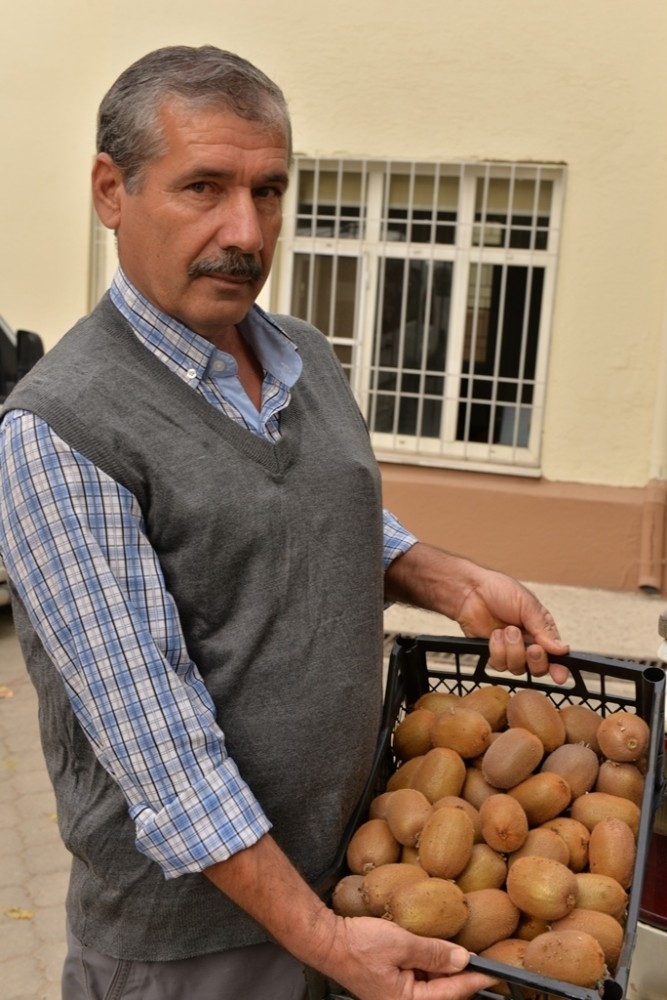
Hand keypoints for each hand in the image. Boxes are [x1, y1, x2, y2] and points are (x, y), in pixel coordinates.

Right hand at [321, 915, 497, 999]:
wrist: (329, 941)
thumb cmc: (359, 944)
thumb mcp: (401, 944)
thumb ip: (433, 952)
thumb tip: (462, 958)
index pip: (451, 992)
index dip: (473, 980)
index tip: (493, 972)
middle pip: (442, 992)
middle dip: (459, 976)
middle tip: (480, 959)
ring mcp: (396, 996)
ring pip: (431, 986)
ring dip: (443, 969)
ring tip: (458, 952)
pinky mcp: (391, 986)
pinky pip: (418, 980)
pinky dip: (428, 967)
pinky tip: (434, 951)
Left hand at [454, 568, 568, 682]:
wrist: (471, 591)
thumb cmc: (500, 591)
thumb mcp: (528, 605)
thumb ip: (544, 630)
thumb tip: (562, 649)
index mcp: (542, 630)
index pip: (556, 655)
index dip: (559, 668)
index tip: (559, 675)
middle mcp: (528, 643)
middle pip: (538, 668)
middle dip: (535, 660)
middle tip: (531, 648)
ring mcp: (510, 651)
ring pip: (518, 668)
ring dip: (512, 650)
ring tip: (506, 630)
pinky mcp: (493, 654)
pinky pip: (499, 665)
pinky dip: (497, 650)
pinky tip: (494, 635)